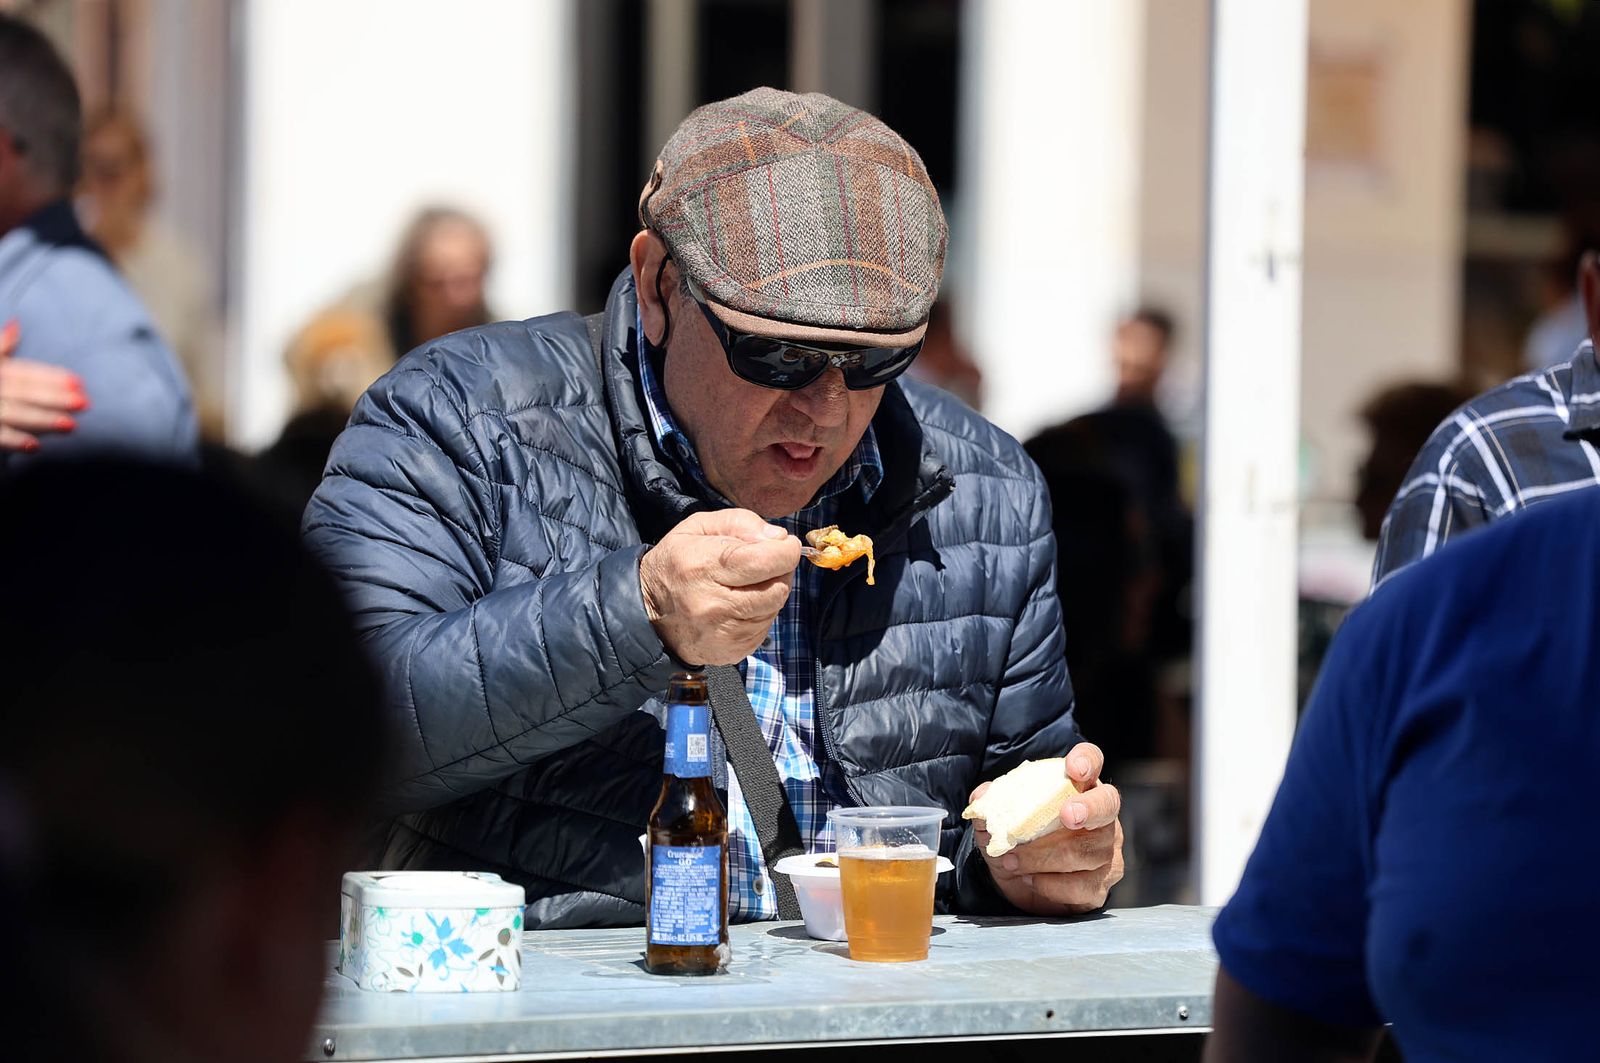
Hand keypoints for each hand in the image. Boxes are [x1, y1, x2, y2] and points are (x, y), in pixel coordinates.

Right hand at [0, 319, 87, 452]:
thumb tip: (17, 324)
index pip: (22, 372)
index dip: (50, 377)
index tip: (79, 383)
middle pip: (21, 391)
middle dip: (53, 398)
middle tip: (85, 404)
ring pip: (12, 412)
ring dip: (41, 420)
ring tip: (71, 426)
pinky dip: (12, 440)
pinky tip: (34, 447)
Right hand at [639, 508, 801, 665]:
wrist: (648, 613)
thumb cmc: (678, 562)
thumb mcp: (698, 527)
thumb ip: (740, 522)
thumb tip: (778, 538)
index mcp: (703, 568)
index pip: (761, 562)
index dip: (785, 552)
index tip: (787, 545)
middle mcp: (713, 605)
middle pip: (776, 589)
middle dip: (781, 571)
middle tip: (768, 562)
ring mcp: (723, 634)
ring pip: (774, 608)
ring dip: (771, 592)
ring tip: (748, 584)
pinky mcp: (731, 652)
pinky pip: (764, 627)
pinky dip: (761, 613)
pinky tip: (741, 605)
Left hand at [970, 742, 1124, 914]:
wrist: (1018, 882)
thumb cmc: (1017, 840)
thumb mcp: (998, 820)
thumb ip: (991, 805)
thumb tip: (982, 796)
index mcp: (1077, 787)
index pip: (1091, 760)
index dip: (1087, 760)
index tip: (1074, 768)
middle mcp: (1101, 816)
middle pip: (1106, 805)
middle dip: (1088, 809)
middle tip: (1067, 816)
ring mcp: (1106, 851)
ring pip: (1086, 851)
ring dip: (1044, 857)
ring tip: (1012, 861)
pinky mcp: (1099, 885)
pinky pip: (1082, 886)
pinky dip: (1051, 884)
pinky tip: (1030, 880)